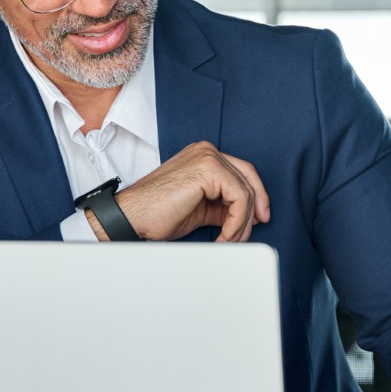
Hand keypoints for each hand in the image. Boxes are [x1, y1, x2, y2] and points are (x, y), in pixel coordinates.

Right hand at [89, 141, 270, 241]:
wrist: (132, 217)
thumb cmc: (157, 215)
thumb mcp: (201, 209)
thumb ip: (223, 206)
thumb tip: (249, 216)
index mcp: (203, 156)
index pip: (242, 172)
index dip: (256, 196)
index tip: (258, 219)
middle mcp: (206, 151)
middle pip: (248, 177)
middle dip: (256, 207)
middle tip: (255, 229)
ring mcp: (207, 157)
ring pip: (245, 190)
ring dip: (242, 222)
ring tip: (230, 240)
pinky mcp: (208, 170)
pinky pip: (239, 198)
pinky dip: (236, 221)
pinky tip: (225, 236)